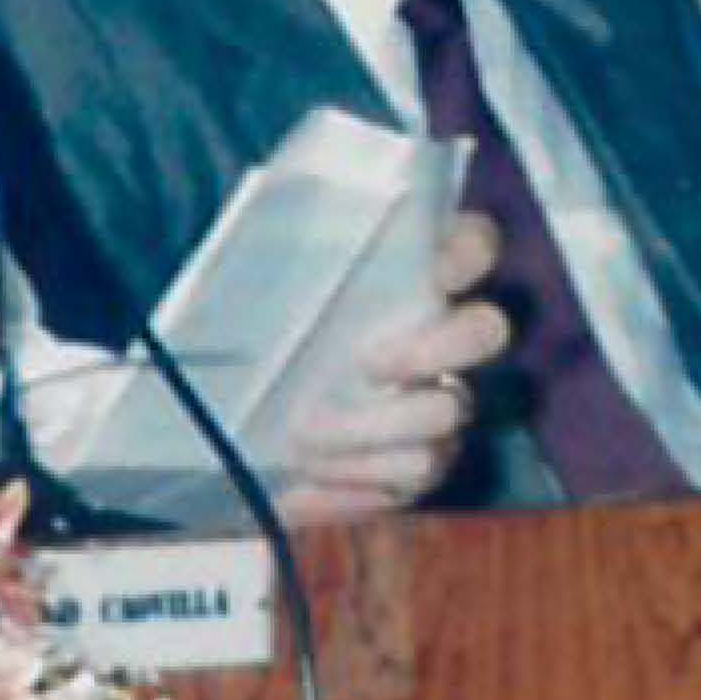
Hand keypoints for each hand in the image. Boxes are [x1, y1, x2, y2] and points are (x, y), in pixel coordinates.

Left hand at [252, 209, 512, 526]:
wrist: (215, 420)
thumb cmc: (248, 334)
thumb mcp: (255, 278)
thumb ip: (282, 243)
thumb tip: (275, 213)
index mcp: (414, 276)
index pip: (474, 244)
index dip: (467, 252)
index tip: (436, 270)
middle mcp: (444, 339)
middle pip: (486, 331)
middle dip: (434, 348)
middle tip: (366, 362)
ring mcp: (438, 405)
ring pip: (446, 417)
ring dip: (372, 431)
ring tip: (301, 438)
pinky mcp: (415, 467)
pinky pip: (409, 481)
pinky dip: (350, 486)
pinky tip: (300, 486)